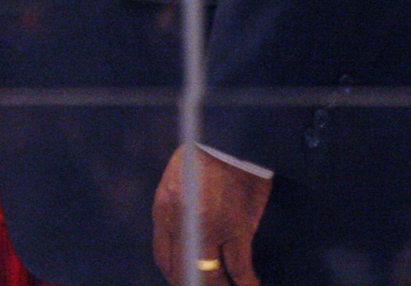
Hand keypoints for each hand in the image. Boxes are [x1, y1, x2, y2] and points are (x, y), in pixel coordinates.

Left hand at [152, 145, 270, 285]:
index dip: (176, 277)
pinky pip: (240, 268)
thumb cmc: (202, 156)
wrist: (228, 140)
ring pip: (210, 276)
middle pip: (184, 272)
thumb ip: (178, 213)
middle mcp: (181, 225)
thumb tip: (187, 240)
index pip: (164, 259)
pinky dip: (246, 283)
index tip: (187, 282)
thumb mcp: (176, 183)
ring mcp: (209, 229)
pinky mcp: (237, 229)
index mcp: (163, 212)